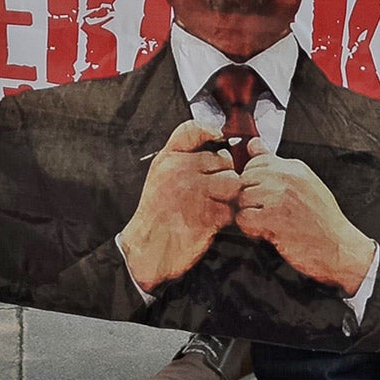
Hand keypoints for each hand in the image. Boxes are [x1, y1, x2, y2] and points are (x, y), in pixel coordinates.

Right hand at [116, 119, 242, 291]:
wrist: (147, 249)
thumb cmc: (156, 211)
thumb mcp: (160, 172)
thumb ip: (182, 150)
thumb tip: (215, 135)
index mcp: (169, 159)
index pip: (195, 130)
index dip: (211, 133)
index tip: (219, 141)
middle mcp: (182, 172)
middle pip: (224, 159)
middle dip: (223, 172)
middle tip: (213, 188)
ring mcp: (196, 193)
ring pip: (233, 182)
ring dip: (229, 195)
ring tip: (215, 203)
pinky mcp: (207, 217)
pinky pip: (231, 208)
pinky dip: (226, 216)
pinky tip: (212, 220)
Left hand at [234, 137, 375, 294]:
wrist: (339, 248)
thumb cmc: (323, 221)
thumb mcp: (304, 184)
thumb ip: (275, 164)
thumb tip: (253, 144)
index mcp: (294, 167)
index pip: (255, 162)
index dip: (254, 182)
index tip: (263, 196)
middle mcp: (287, 177)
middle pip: (244, 179)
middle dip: (248, 197)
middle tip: (263, 212)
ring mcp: (280, 196)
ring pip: (241, 198)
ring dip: (248, 214)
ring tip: (266, 223)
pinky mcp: (274, 219)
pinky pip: (243, 218)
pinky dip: (250, 229)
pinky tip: (265, 232)